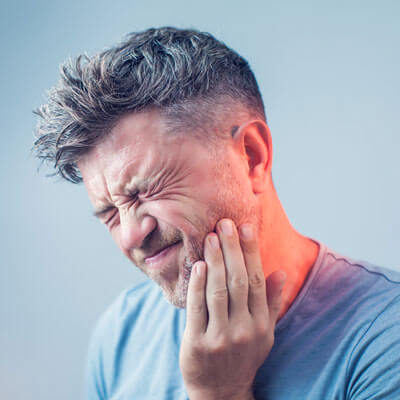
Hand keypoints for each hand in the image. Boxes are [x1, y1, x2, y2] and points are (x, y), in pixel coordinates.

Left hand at [179, 219, 285, 399]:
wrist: (221, 392)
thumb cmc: (244, 356)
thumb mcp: (265, 333)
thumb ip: (272, 302)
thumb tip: (281, 272)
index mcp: (261, 324)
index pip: (258, 280)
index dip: (252, 252)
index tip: (247, 227)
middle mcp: (244, 330)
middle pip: (239, 281)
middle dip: (232, 249)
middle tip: (225, 223)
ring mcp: (221, 338)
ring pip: (219, 292)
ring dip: (215, 261)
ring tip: (211, 237)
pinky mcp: (198, 344)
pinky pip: (197, 309)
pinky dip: (197, 285)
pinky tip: (198, 265)